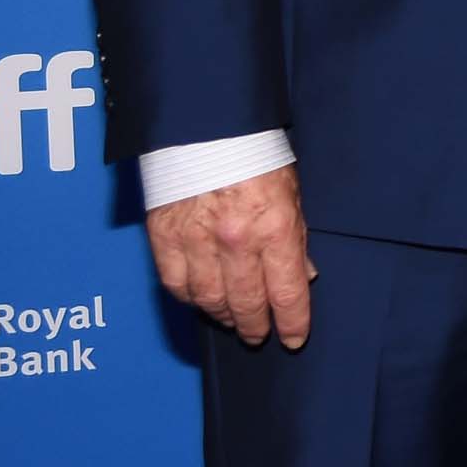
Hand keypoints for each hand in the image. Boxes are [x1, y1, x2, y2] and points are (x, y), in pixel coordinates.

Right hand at [147, 165, 314, 347]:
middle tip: (258, 335)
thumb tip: (302, 276)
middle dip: (255, 326)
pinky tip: (201, 299)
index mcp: (274, 228)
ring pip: (209, 300)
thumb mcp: (291, 194)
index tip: (293, 338)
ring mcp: (196, 241)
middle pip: (246, 303)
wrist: (207, 128)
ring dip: (222, 315)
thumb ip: (296, 238)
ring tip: (231, 319)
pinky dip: (190, 298)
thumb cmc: (256, 156)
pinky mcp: (164, 237)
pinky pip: (176, 284)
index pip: (287, 293)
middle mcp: (235, 241)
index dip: (292, 322)